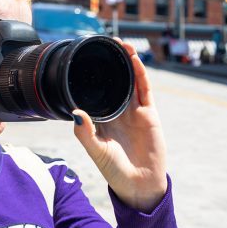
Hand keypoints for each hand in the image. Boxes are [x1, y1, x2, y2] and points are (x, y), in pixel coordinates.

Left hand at [73, 39, 167, 212]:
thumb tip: (76, 113)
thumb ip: (86, 133)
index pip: (96, 91)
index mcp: (102, 119)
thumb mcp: (96, 151)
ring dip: (127, 62)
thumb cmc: (115, 171)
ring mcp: (134, 111)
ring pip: (131, 80)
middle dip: (111, 62)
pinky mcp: (149, 114)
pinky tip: (135, 60)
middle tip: (105, 42)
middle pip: (115, 80)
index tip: (85, 58)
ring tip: (121, 45)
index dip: (93, 74)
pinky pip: (144, 90)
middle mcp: (118, 112)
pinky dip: (140, 73)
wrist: (140, 185)